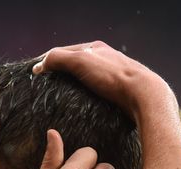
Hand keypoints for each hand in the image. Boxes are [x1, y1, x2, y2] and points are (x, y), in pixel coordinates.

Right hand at [33, 41, 174, 121]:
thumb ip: (57, 59)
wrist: (143, 96)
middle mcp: (105, 60)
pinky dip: (85, 99)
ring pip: (86, 81)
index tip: (36, 74)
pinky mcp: (118, 93)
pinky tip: (81, 108)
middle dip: (61, 75)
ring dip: (73, 89)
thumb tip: (39, 66)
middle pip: (75, 66)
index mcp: (96, 48)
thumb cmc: (113, 76)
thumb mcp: (80, 61)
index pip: (64, 52)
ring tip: (61, 100)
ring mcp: (113, 77)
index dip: (48, 61)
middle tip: (46, 89)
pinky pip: (96, 95)